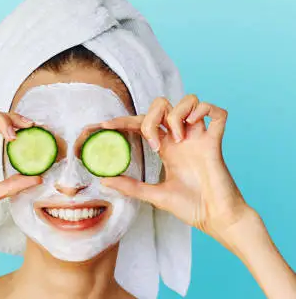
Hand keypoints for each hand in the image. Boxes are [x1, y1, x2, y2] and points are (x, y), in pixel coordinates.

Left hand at [99, 95, 249, 242]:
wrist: (216, 219)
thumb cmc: (190, 207)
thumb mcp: (154, 195)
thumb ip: (130, 186)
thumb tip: (104, 180)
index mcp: (166, 148)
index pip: (142, 123)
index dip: (123, 120)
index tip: (104, 125)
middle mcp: (181, 138)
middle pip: (163, 105)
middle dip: (152, 116)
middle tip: (154, 144)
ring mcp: (199, 138)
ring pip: (188, 101)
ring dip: (177, 115)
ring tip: (179, 139)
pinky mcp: (216, 142)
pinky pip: (217, 113)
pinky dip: (205, 109)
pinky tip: (195, 123)